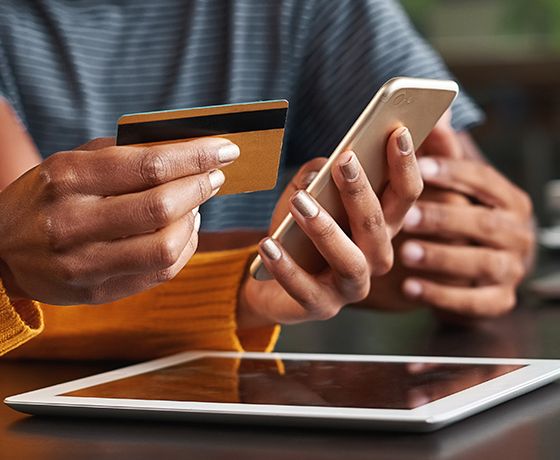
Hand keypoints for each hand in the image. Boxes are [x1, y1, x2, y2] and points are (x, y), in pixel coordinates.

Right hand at [0, 136, 239, 304]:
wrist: (0, 251)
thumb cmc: (46, 198)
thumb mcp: (71, 164)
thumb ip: (124, 156)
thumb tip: (187, 150)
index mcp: (67, 178)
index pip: (149, 165)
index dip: (196, 156)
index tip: (225, 149)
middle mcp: (73, 223)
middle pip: (161, 207)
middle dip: (200, 186)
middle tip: (215, 176)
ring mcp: (84, 264)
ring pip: (166, 245)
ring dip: (194, 220)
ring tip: (196, 203)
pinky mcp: (98, 292)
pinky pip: (161, 272)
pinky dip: (184, 248)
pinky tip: (184, 230)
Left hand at [238, 127, 422, 327]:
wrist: (269, 278)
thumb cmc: (296, 231)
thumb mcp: (306, 195)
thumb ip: (317, 175)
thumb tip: (322, 169)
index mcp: (381, 226)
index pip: (405, 195)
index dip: (405, 165)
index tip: (398, 131)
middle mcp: (375, 257)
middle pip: (379, 224)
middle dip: (362, 191)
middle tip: (346, 160)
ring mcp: (351, 286)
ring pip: (349, 258)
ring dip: (325, 228)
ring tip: (300, 202)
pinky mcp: (321, 306)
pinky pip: (305, 289)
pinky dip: (286, 267)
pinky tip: (268, 244)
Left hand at [399, 155, 533, 317]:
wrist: (478, 273)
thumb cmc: (460, 220)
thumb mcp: (453, 190)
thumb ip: (444, 155)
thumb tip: (438, 109)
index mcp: (509, 200)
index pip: (484, 180)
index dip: (453, 173)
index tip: (418, 167)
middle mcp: (518, 233)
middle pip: (485, 223)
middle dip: (445, 219)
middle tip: (408, 218)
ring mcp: (513, 269)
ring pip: (482, 263)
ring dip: (443, 258)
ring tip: (406, 254)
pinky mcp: (499, 301)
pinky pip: (474, 302)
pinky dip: (442, 296)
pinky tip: (410, 289)